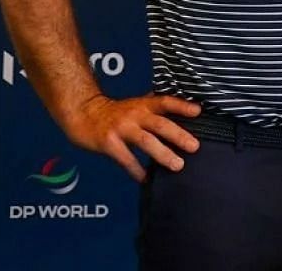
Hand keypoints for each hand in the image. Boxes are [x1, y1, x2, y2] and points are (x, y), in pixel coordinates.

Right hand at [63, 93, 201, 181]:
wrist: (83, 112)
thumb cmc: (115, 112)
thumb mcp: (136, 104)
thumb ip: (156, 109)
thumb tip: (184, 113)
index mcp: (143, 105)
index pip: (165, 102)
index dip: (182, 106)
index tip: (198, 112)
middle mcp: (134, 115)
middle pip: (160, 124)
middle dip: (178, 136)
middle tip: (194, 147)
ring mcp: (121, 129)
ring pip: (145, 141)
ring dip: (163, 154)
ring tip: (177, 165)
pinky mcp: (108, 143)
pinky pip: (125, 158)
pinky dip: (136, 169)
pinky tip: (146, 178)